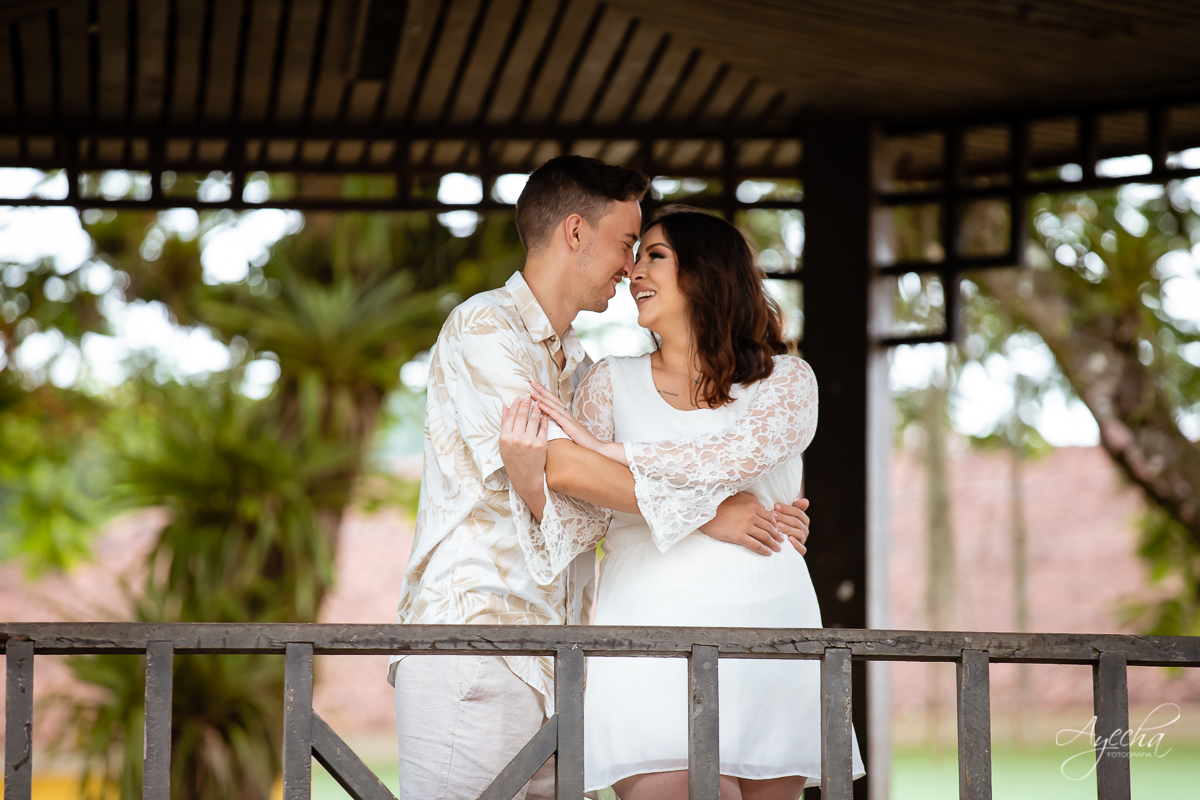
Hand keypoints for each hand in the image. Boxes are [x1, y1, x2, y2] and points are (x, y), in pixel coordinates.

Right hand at [499, 396, 548, 519]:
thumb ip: (505, 425)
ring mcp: (529, 441)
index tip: (518, 398)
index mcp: (505, 438)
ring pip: (533, 419)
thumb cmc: (513, 461)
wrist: (525, 478)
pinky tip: (544, 414)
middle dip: (526, 403)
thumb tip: (505, 406)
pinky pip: (543, 427)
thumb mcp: (504, 444)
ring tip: (537, 403)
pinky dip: (544, 420)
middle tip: (528, 396)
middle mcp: (516, 439)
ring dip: (536, 409)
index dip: (515, 405)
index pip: (510, 416)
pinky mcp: (541, 444)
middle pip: (522, 415)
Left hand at [530, 381, 625, 462]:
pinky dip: (548, 409)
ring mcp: (570, 420)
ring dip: (543, 397)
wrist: (597, 449)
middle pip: (554, 399)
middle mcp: (568, 415)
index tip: (535, 387)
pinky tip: (540, 404)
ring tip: (533, 391)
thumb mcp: (570, 434)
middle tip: (532, 382)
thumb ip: (561, 428)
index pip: (554, 402)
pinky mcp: (571, 427)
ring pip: (555, 405)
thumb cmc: (583, 444)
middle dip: (542, 390)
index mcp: (567, 417)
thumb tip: (550, 425)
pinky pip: (558, 416)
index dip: (545, 394)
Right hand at [699, 492, 783, 555]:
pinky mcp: (738, 536)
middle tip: (782, 541)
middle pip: (770, 527)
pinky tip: (768, 553)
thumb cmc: (719, 502)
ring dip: (773, 544)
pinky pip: (755, 544)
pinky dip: (763, 550)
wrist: (704, 510)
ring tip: (777, 549)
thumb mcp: (738, 496)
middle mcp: (751, 515)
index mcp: (752, 505)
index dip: (776, 525)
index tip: (779, 530)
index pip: (770, 517)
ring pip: (765, 536)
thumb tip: (763, 508)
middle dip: (777, 535)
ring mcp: (745, 526)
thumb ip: (752, 500)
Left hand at [776, 497, 809, 554]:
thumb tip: (805, 501)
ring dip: (788, 529)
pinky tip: (789, 539)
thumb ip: (794, 507)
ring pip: (799, 533)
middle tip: (773, 515)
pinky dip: (796, 544)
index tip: (775, 506)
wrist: (781, 543)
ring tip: (778, 526)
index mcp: (803, 519)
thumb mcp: (786, 514)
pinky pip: (802, 548)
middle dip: (784, 517)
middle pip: (796, 522)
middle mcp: (805, 529)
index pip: (797, 512)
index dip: (786, 508)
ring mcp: (803, 539)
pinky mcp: (801, 550)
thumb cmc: (782, 524)